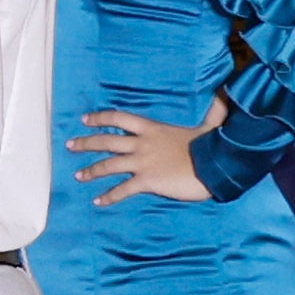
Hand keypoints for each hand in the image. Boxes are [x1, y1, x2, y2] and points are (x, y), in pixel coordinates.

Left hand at [70, 96, 225, 205]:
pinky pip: (122, 190)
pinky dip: (108, 196)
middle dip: (86, 142)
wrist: (216, 166)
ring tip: (77, 175)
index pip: (120, 118)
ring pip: (108, 165)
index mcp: (153, 129)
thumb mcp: (210, 125)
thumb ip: (213, 111)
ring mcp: (142, 163)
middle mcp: (142, 144)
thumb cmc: (212, 146)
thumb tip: (225, 93)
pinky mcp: (146, 181)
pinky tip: (97, 201)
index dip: (101, 118)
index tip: (85, 119)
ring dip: (91, 170)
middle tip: (69, 145)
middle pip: (107, 141)